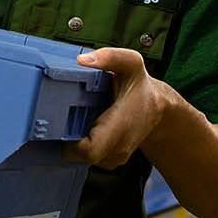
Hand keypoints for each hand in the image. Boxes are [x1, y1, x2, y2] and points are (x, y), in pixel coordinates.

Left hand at [67, 47, 175, 169]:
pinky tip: (84, 128)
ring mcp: (115, 156)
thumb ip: (110, 57)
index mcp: (120, 126)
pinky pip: (89, 158)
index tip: (59, 125)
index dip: (70, 143)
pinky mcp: (111, 159)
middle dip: (67, 140)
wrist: (158, 108)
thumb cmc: (141, 87)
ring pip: (83, 159)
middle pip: (80, 157)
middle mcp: (118, 147)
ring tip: (75, 120)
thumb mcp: (130, 64)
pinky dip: (82, 145)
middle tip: (59, 119)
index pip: (89, 151)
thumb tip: (82, 60)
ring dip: (75, 142)